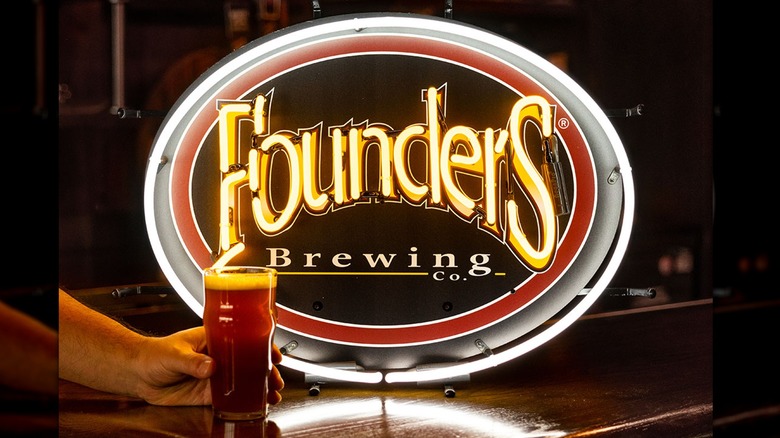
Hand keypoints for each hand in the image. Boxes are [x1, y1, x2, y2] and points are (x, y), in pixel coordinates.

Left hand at [134, 326, 284, 405]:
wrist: (138, 375)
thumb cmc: (153, 355)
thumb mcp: (173, 354)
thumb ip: (191, 361)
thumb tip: (210, 366)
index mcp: (213, 338)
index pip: (243, 338)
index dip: (261, 345)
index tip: (273, 354)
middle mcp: (218, 356)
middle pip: (249, 361)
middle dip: (266, 370)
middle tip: (275, 379)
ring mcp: (215, 375)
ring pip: (243, 380)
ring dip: (259, 386)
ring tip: (271, 394)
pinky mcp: (209, 392)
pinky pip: (230, 396)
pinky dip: (244, 400)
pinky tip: (255, 403)